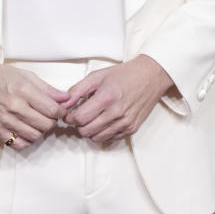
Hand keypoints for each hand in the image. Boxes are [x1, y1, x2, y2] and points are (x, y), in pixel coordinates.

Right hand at [0, 54, 69, 148]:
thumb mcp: (25, 75)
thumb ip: (47, 88)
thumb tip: (65, 98)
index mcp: (23, 90)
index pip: (52, 109)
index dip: (61, 112)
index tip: (60, 110)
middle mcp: (14, 107)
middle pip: (46, 124)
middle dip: (52, 121)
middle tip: (49, 116)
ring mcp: (5, 120)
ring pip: (35, 136)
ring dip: (40, 131)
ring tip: (37, 122)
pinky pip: (19, 144)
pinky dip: (27, 140)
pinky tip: (26, 131)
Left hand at [58, 56, 174, 143]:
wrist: (150, 76)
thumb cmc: (124, 75)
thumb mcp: (97, 76)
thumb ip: (77, 90)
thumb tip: (64, 103)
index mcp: (106, 98)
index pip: (79, 118)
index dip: (69, 118)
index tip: (69, 114)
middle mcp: (116, 113)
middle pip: (86, 131)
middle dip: (78, 125)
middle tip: (79, 116)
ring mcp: (125, 123)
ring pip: (96, 138)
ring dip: (90, 131)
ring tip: (92, 119)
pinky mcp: (132, 128)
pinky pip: (110, 138)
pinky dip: (103, 133)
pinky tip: (104, 121)